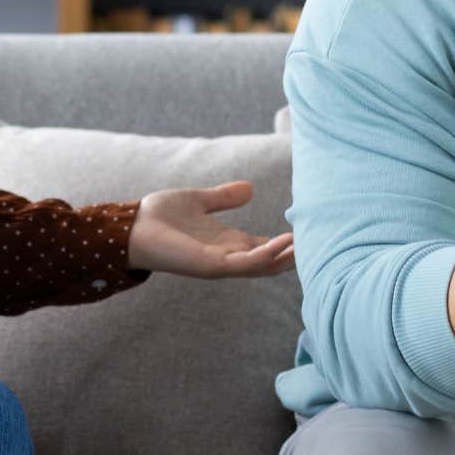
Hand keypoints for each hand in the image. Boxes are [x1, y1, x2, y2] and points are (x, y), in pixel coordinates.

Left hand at [128, 180, 296, 277]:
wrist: (130, 227)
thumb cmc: (159, 217)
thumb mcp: (200, 201)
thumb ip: (224, 197)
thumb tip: (251, 188)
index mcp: (227, 242)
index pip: (265, 246)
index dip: (287, 242)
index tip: (312, 231)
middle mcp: (228, 255)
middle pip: (270, 260)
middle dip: (294, 255)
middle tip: (324, 243)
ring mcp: (221, 262)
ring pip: (263, 265)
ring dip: (287, 257)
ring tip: (310, 244)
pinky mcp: (210, 265)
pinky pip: (245, 262)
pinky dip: (266, 255)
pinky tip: (283, 244)